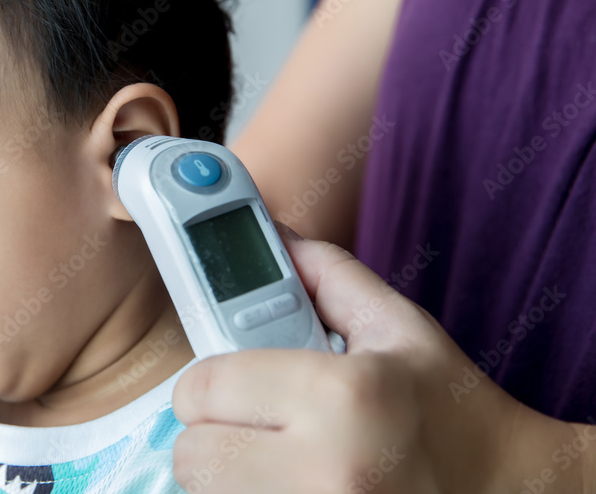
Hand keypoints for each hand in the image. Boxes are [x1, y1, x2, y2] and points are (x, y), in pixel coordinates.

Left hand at [171, 223, 595, 492]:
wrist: (513, 493)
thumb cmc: (454, 410)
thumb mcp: (398, 328)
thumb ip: (327, 275)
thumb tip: (273, 237)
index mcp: (340, 397)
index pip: (204, 388)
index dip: (210, 384)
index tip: (232, 386)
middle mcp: (323, 470)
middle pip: (193, 451)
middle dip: (215, 432)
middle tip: (257, 427)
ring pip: (206, 492)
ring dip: (227, 474)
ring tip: (276, 459)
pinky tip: (288, 484)